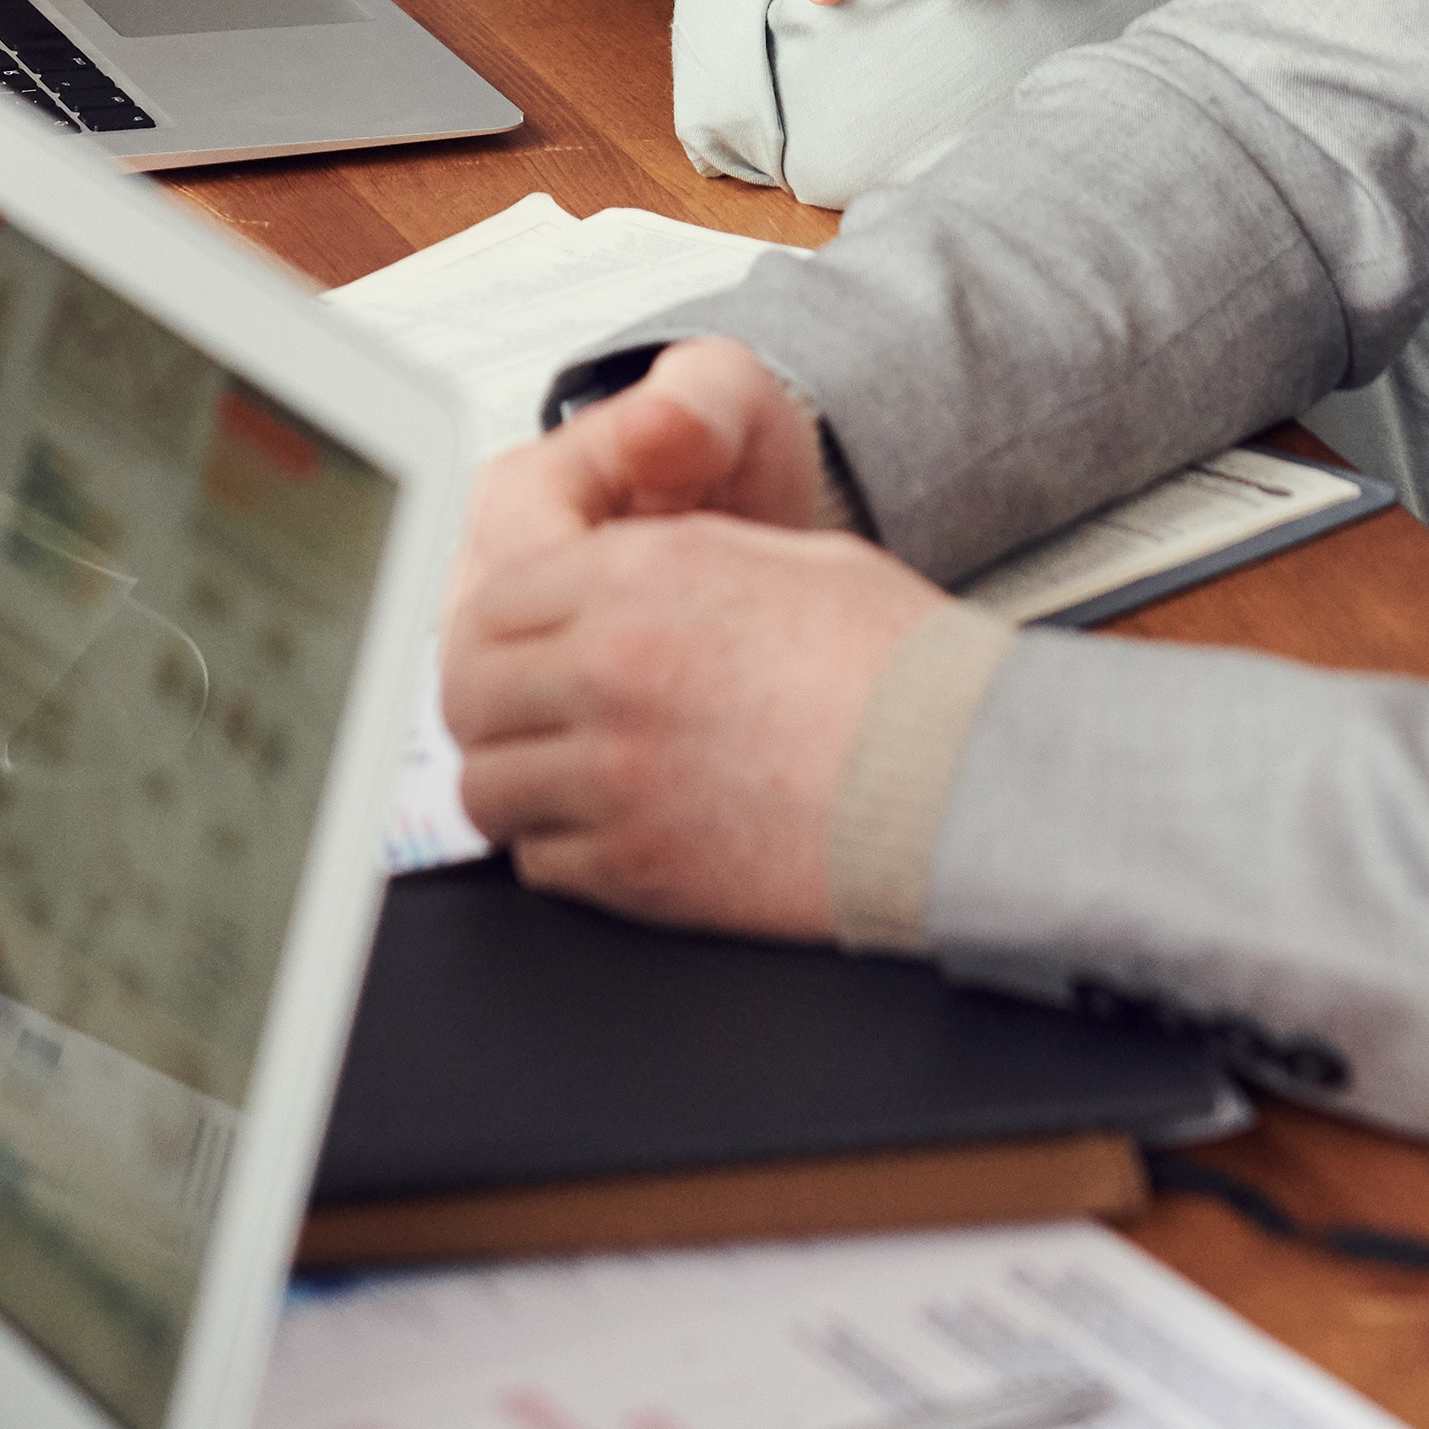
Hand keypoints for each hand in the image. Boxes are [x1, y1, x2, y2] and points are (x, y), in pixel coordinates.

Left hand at [445, 361, 937, 928]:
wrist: (961, 783)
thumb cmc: (899, 670)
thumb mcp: (779, 557)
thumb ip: (665, 560)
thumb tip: (597, 579)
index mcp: (640, 579)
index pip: (493, 594)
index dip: (502, 621)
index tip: (519, 642)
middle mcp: (609, 672)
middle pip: (467, 688)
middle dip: (490, 698)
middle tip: (524, 711)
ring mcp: (616, 778)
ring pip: (486, 783)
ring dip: (516, 777)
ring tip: (564, 776)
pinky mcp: (638, 870)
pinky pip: (540, 862)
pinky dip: (559, 848)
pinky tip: (610, 828)